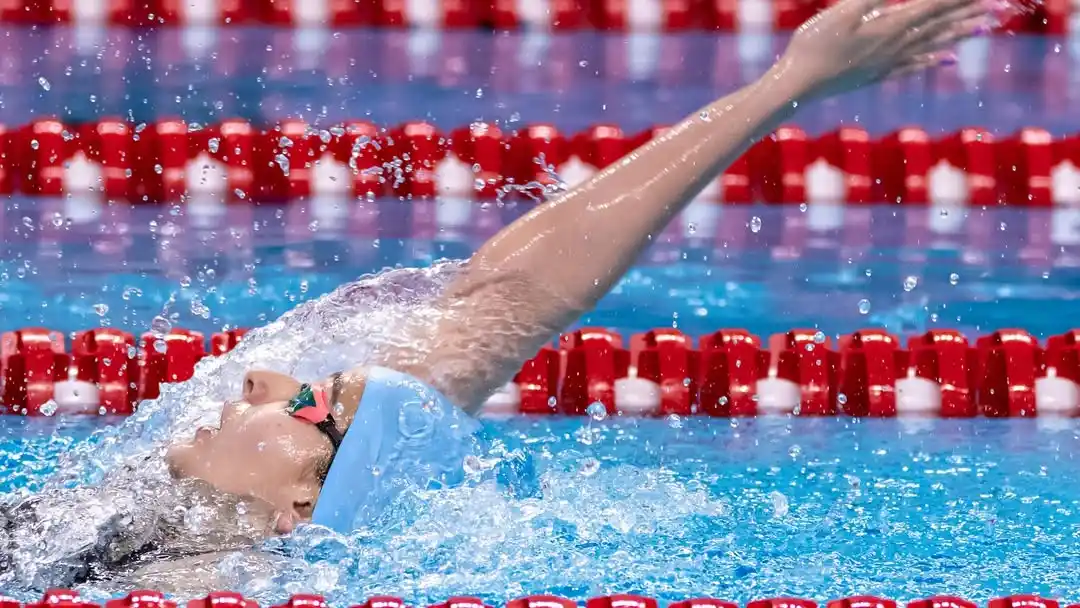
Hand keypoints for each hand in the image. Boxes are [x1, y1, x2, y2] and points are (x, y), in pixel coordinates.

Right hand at [773, 0, 1003, 100]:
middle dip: (971, 14)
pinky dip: (935, 60)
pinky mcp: (877, 74)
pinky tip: (948, 60)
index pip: (934, 6)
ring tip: (985, 28)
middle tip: (1001, 8)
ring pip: (934, 45)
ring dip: (960, 35)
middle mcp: (896, 46)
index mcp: (890, 27)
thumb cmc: (813, 46)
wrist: (798, 86)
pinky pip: (915, 65)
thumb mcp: (842, 12)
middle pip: (941, 26)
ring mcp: (888, 63)